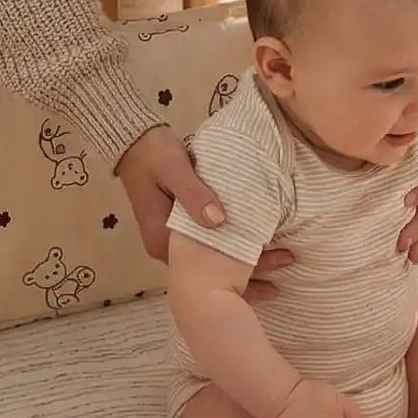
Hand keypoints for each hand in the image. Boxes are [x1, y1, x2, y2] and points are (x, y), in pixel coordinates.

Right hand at [116, 127, 292, 297]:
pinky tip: (254, 247)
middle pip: (211, 271)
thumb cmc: (153, 155)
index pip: (206, 269)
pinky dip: (232, 249)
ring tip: (278, 267)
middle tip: (284, 270)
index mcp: (164, 240)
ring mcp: (172, 241)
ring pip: (212, 262)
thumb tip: (218, 221)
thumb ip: (194, 194)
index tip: (271, 273)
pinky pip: (209, 248)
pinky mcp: (179, 231)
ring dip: (242, 263)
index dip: (239, 273)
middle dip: (247, 273)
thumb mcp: (175, 169)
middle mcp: (167, 248)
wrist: (134, 143)